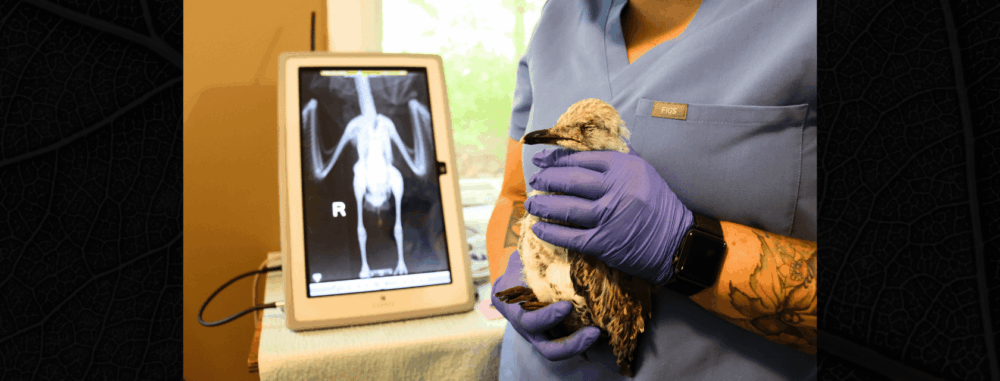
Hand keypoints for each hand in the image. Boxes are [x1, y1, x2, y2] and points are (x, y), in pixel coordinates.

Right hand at [491, 251, 600, 360]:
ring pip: (556, 352)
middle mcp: (527, 329)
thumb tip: (542, 227)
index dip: (547, 318)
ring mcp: (542, 336)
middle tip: (593, 331)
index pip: (528, 321)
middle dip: (569, 342)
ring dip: (578, 346)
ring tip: (598, 334)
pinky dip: (584, 341)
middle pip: (547, 348)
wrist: (514, 287)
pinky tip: (603, 331)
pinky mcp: (556, 337)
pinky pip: (569, 345)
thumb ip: (528, 253)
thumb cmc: (519, 270)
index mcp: (515, 310)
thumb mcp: (520, 263)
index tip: (566, 307)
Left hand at [526, 148, 693, 285]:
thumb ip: (617, 157)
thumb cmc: (657, 205)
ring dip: (543, 205)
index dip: (556, 158)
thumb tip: (585, 143)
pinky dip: (551, 232)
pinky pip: (570, 236)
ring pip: (566, 208)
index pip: (582, 158)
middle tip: (535, 180)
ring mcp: (610, 217)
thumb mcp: (643, 172)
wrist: (676, 243)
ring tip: (531, 202)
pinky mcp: (604, 242)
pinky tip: (539, 228)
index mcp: (625, 168)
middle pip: (571, 180)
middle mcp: (617, 189)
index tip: (541, 159)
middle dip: (547, 179)